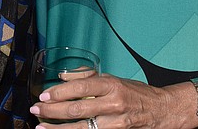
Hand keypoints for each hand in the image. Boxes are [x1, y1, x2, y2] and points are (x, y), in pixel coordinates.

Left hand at [31, 73, 177, 128]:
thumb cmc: (135, 92)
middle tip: (36, 109)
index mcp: (111, 85)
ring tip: (41, 127)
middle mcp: (113, 104)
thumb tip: (63, 75)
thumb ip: (87, 76)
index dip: (59, 93)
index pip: (80, 88)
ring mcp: (116, 123)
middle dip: (52, 111)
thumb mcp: (112, 78)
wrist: (161, 110)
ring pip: (82, 128)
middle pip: (77, 110)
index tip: (44, 95)